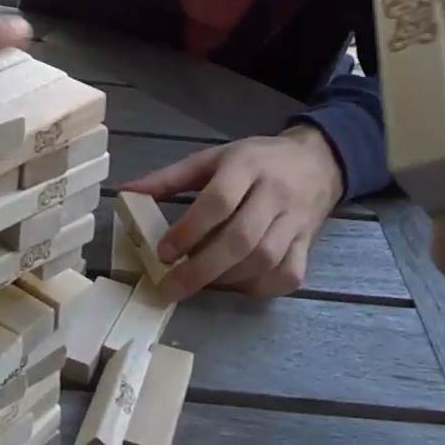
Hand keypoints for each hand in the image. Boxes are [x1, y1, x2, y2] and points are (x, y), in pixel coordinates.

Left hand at [122, 126, 344, 300]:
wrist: (317, 163)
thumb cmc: (256, 161)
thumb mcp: (213, 158)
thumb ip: (171, 178)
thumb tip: (127, 193)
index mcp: (247, 166)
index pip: (218, 201)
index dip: (189, 230)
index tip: (164, 253)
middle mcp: (275, 194)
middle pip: (241, 239)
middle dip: (202, 269)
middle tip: (171, 287)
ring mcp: (295, 222)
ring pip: (264, 260)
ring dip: (227, 280)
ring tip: (198, 285)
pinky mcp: (308, 244)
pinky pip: (288, 274)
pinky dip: (260, 287)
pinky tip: (235, 286)